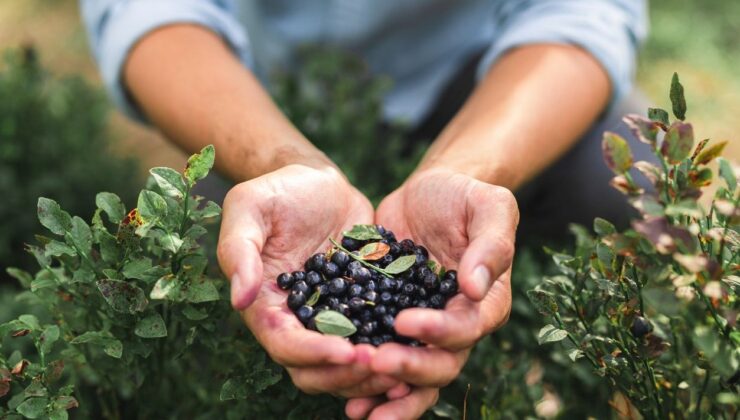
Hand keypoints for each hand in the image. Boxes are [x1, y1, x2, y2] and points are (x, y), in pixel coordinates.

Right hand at [217, 164, 405, 397]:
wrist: (319, 182)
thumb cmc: (277, 191)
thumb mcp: (249, 208)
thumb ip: (239, 251)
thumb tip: (241, 299)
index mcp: (267, 306)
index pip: (284, 344)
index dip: (313, 353)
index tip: (345, 351)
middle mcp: (298, 321)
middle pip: (315, 370)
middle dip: (345, 373)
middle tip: (380, 361)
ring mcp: (333, 318)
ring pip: (347, 365)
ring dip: (372, 373)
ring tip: (403, 361)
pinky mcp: (363, 307)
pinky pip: (377, 338)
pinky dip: (393, 348)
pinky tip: (421, 346)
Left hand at [346, 168, 517, 417]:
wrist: (428, 193)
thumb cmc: (464, 196)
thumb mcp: (489, 206)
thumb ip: (491, 244)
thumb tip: (474, 287)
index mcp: (486, 302)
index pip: (467, 328)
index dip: (439, 331)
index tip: (405, 320)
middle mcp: (456, 325)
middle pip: (440, 365)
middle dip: (409, 369)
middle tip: (376, 362)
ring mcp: (422, 329)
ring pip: (412, 378)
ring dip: (387, 396)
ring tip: (357, 409)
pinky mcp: (388, 322)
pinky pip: (381, 358)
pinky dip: (365, 382)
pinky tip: (340, 392)